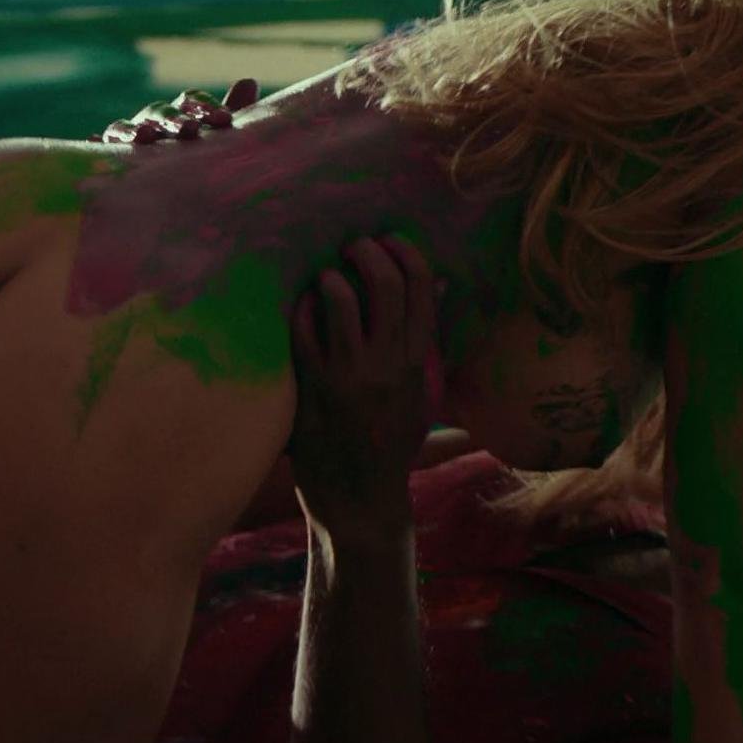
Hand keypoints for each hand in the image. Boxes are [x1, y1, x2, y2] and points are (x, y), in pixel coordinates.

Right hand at [89, 79, 258, 143]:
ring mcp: (130, 135)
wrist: (174, 195)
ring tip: (145, 137)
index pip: (192, 101)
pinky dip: (97, 143)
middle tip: (190, 132)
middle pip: (162, 111)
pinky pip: (101, 147)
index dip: (206, 108)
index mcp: (183, 113)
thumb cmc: (203, 160)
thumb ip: (234, 114)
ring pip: (129, 126)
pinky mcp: (108, 154)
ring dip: (135, 129)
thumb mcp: (220, 139)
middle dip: (175, 120)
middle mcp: (154, 119)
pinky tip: (94, 142)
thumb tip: (248, 80)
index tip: (223, 121)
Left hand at [288, 235, 439, 535]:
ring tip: (325, 278)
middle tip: (352, 247)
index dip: (405, 252)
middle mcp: (388, 365)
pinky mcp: (314, 390)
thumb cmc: (390, 444)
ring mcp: (349, 376)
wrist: (360, 501)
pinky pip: (303, 332)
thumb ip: (426, 341)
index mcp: (418, 363)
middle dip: (366, 252)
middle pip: (385, 284)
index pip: (422, 289)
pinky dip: (301, 310)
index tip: (389, 240)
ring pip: (341, 300)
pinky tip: (300, 307)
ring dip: (330, 277)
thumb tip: (441, 286)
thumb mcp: (420, 393)